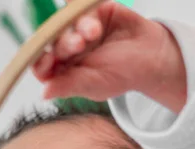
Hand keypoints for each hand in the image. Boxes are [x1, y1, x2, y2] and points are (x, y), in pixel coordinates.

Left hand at [32, 0, 186, 111]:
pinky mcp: (93, 10)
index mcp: (65, 70)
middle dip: (64, 42)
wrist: (153, 56)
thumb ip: (69, 86)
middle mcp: (68, 48)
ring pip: (66, 23)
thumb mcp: (95, 85)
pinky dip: (79, 7)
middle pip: (53, 41)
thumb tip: (43, 94)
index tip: (48, 59)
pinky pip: (78, 5)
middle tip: (79, 43)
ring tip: (94, 31)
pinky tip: (91, 15)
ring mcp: (79, 28)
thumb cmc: (124, 76)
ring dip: (78, 26)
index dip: (40, 61)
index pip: (42, 66)